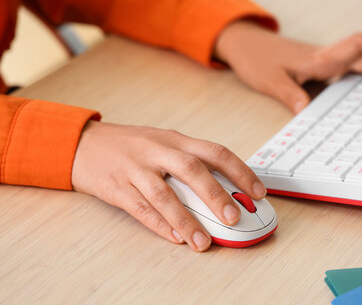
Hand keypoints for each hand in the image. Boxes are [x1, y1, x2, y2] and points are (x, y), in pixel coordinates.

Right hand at [72, 121, 265, 251]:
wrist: (83, 143)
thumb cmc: (131, 146)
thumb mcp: (163, 143)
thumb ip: (191, 161)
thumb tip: (226, 188)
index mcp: (176, 139)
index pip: (215, 152)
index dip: (240, 171)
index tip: (258, 191)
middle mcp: (158, 151)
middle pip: (192, 170)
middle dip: (216, 194)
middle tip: (233, 218)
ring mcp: (136, 168)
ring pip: (165, 194)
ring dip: (187, 220)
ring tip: (203, 241)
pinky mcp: (116, 186)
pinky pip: (140, 207)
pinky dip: (159, 223)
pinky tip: (174, 237)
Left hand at [215, 21, 361, 113]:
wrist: (246, 45)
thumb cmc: (256, 59)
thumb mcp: (270, 79)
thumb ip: (288, 93)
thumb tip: (305, 111)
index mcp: (319, 58)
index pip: (357, 47)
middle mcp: (327, 57)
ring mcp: (326, 61)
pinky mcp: (321, 67)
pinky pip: (351, 68)